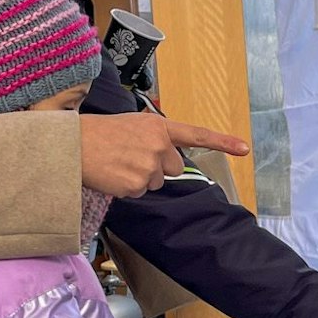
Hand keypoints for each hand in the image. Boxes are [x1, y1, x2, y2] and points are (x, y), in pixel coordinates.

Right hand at [79, 114, 251, 197]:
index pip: (197, 135)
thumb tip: (166, 159)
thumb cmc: (99, 133)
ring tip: (117, 163)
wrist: (72, 145)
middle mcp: (159, 145)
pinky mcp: (137, 184)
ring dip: (139, 177)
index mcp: (159, 126)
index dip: (223, 142)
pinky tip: (112, 174)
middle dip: (157, 167)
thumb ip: (155, 138)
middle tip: (131, 157)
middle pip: (173, 168)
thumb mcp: (133, 125)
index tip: (245, 149)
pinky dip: (126, 188)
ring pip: (155, 182)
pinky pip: (139, 193)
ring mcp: (149, 166)